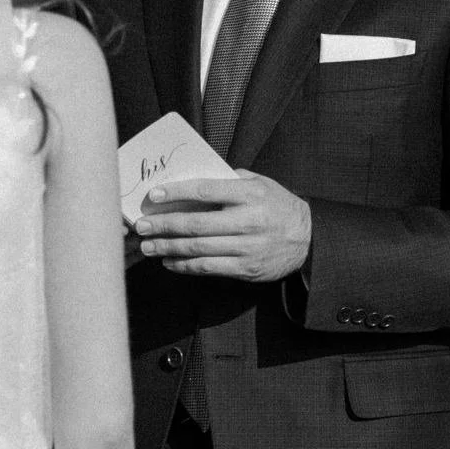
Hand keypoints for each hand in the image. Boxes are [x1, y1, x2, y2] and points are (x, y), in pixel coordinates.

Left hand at [130, 172, 310, 281]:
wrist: (308, 239)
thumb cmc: (278, 206)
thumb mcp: (261, 183)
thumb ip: (230, 179)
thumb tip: (192, 180)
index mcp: (249, 194)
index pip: (206, 190)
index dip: (177, 193)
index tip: (154, 196)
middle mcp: (247, 221)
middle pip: (196, 224)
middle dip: (164, 225)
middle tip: (141, 226)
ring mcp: (246, 248)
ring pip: (198, 249)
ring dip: (167, 248)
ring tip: (147, 245)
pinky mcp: (246, 268)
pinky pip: (208, 268)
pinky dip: (184, 266)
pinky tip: (169, 261)